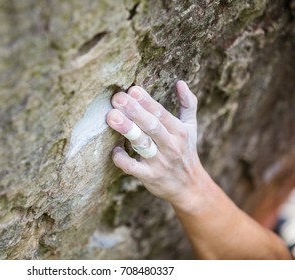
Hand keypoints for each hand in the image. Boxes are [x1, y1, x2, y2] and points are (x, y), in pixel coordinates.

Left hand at [106, 81, 201, 202]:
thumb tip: (181, 82)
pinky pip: (133, 168)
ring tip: (111, 116)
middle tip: (117, 98)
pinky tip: (113, 149)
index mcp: (179, 131)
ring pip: (142, 144)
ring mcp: (160, 162)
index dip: (146, 101)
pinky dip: (123, 159)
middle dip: (134, 111)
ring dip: (127, 129)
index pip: (161, 113)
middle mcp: (171, 145)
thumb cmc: (186, 152)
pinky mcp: (150, 176)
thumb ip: (188, 104)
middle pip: (151, 126)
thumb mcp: (191, 128)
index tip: (132, 90)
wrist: (190, 187)